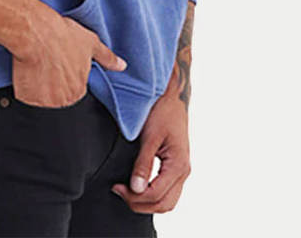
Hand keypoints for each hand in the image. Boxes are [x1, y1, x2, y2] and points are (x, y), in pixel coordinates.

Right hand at [11, 8, 127, 107]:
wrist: (37, 31)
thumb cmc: (63, 34)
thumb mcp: (90, 43)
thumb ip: (107, 58)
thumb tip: (122, 66)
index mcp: (80, 89)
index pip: (72, 89)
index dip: (64, 75)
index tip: (59, 64)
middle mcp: (64, 99)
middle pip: (56, 96)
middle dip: (51, 83)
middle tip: (47, 64)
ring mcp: (45, 101)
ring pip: (40, 97)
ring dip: (37, 86)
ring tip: (37, 66)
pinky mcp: (27, 98)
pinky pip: (25, 96)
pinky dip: (24, 86)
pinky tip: (27, 70)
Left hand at [110, 74, 190, 213]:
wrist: (172, 95)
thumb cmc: (161, 110)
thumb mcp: (150, 136)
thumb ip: (143, 164)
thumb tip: (136, 188)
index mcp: (179, 165)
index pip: (157, 195)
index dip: (135, 196)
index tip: (117, 187)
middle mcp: (183, 171)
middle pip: (164, 204)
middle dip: (140, 204)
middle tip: (119, 192)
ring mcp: (181, 170)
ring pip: (167, 201)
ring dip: (147, 202)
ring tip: (126, 191)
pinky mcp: (176, 167)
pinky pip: (167, 191)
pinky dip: (153, 195)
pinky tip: (138, 187)